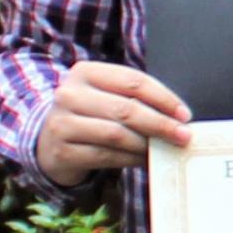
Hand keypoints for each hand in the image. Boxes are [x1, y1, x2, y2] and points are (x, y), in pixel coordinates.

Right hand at [33, 60, 190, 184]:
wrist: (49, 141)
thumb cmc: (90, 115)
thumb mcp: (106, 97)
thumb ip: (136, 99)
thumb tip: (178, 118)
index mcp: (85, 72)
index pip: (133, 81)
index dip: (163, 98)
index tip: (184, 114)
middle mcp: (69, 94)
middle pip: (126, 108)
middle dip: (160, 124)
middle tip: (183, 136)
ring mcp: (62, 123)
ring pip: (116, 134)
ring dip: (146, 144)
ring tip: (164, 149)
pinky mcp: (61, 151)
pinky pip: (106, 156)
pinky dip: (131, 159)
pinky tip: (144, 160)